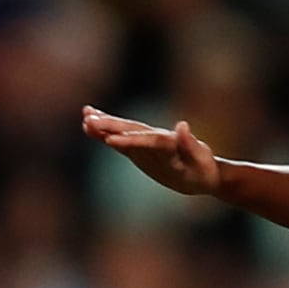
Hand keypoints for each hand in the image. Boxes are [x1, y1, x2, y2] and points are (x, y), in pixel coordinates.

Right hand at [82, 105, 218, 196]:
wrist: (203, 172)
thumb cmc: (203, 170)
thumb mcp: (200, 162)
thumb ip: (191, 145)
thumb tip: (182, 125)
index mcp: (170, 143)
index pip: (148, 140)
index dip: (130, 139)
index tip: (110, 140)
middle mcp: (156, 139)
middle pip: (132, 130)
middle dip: (110, 125)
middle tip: (88, 119)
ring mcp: (146, 143)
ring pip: (124, 130)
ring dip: (105, 123)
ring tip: (85, 115)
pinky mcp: (138, 149)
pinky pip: (119, 138)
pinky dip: (105, 132)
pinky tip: (89, 125)